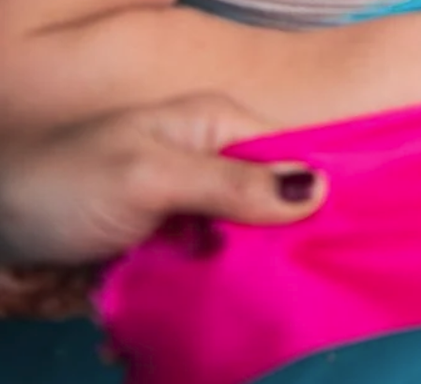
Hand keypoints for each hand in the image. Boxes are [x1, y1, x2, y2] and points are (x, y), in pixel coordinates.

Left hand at [0, 97, 321, 277]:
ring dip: (228, 284)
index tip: (333, 240)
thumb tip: (321, 188)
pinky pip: (195, 280)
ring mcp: (180, 212)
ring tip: (221, 309)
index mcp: (214, 126)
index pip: (291, 157)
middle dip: (269, 250)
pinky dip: (191, 301)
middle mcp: (205, 164)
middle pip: (269, 211)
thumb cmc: (58, 183)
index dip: (315, 196)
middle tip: (269, 287)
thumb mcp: (149, 177)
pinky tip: (181, 322)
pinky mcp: (156, 254)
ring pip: (235, 253)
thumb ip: (233, 184)